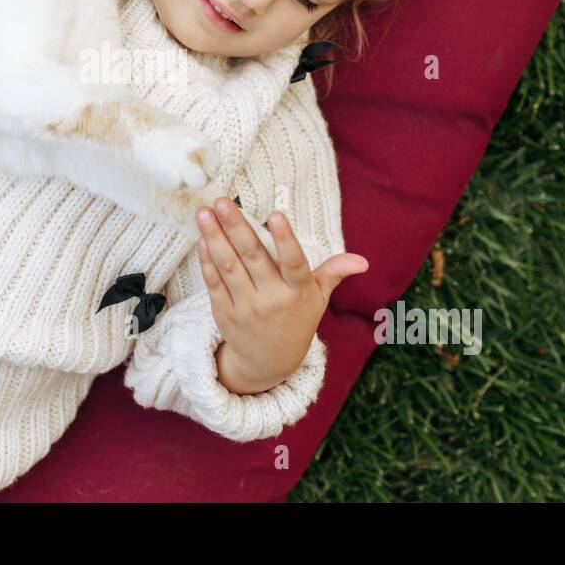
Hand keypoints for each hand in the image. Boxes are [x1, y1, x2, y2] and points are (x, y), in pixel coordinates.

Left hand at [194, 197, 368, 393]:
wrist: (269, 363)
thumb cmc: (296, 320)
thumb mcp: (318, 299)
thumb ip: (334, 273)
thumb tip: (363, 261)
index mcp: (298, 292)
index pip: (293, 263)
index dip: (286, 239)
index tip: (275, 215)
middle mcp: (272, 299)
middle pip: (253, 258)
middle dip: (236, 227)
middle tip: (222, 201)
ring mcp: (246, 307)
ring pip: (229, 267)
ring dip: (215, 238)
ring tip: (204, 213)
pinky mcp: (224, 314)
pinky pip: (214, 283)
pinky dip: (207, 261)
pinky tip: (202, 238)